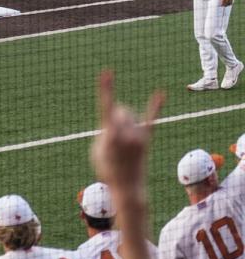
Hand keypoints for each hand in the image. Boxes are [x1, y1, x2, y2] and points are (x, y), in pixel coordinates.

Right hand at [90, 71, 164, 189]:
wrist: (127, 186)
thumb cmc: (107, 168)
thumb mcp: (97, 149)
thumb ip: (104, 131)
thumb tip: (115, 122)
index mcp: (110, 134)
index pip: (106, 107)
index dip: (106, 88)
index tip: (106, 72)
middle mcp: (127, 132)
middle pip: (119, 110)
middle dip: (114, 116)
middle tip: (111, 134)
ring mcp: (138, 135)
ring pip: (129, 116)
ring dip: (123, 122)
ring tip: (121, 140)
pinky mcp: (146, 139)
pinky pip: (151, 119)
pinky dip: (155, 106)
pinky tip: (161, 93)